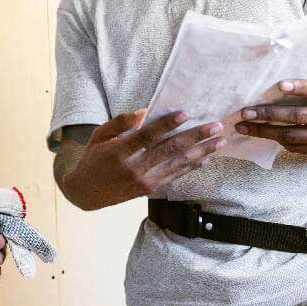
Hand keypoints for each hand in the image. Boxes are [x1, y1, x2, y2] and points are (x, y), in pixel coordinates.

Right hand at [68, 109, 225, 204]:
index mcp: (119, 152)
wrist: (86, 193)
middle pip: (170, 150)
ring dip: (202, 152)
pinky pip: (175, 176)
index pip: (147, 136)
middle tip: (216, 126)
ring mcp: (144, 181)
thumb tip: (144, 112)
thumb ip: (120, 123)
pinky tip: (206, 158)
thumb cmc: (93, 159)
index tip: (185, 114)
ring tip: (219, 141)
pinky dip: (192, 167)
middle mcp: (134, 168)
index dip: (167, 124)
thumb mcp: (99, 136)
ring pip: (178, 164)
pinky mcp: (150, 189)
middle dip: (196, 137)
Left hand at [236, 80, 306, 157]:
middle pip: (299, 116)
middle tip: (246, 112)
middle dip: (269, 114)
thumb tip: (270, 88)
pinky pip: (295, 147)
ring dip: (264, 131)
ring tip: (244, 126)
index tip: (279, 85)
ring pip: (293, 135)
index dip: (300, 87)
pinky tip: (260, 134)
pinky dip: (276, 140)